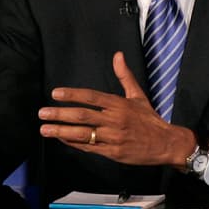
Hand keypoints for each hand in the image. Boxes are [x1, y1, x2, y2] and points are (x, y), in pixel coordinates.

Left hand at [37, 52, 191, 165]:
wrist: (167, 144)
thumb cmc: (150, 119)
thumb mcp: (138, 96)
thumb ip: (124, 76)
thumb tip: (117, 55)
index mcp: (119, 104)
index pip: (92, 97)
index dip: (73, 95)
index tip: (55, 94)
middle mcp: (115, 120)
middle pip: (83, 116)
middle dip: (60, 115)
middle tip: (42, 113)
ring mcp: (113, 138)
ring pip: (84, 134)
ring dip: (62, 132)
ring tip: (45, 129)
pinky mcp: (113, 153)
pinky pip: (90, 148)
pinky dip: (74, 144)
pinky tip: (61, 139)